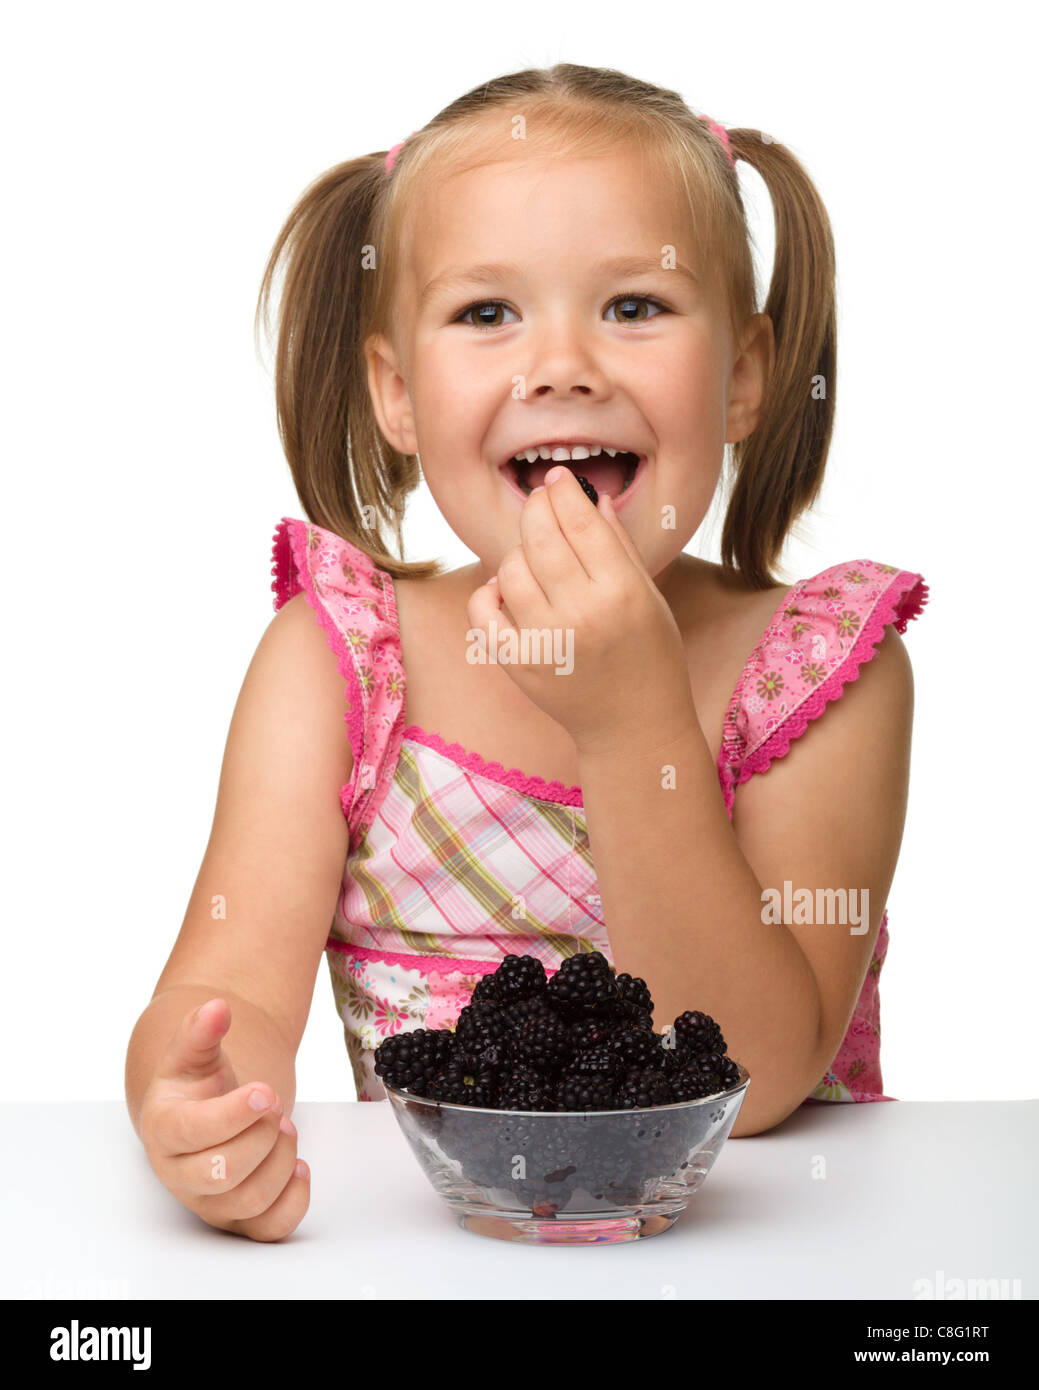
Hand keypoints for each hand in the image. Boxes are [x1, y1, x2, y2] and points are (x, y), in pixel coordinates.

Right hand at [137, 998, 307, 1241]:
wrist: (200, 1116)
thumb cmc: (196, 1086)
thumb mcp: (194, 1052)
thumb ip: (201, 1029)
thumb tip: (217, 1007)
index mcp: (164, 1129)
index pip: (193, 1133)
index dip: (234, 1114)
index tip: (266, 1091)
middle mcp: (181, 1173)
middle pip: (221, 1173)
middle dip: (260, 1137)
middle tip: (276, 1107)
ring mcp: (210, 1201)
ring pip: (248, 1201)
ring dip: (280, 1161)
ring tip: (286, 1127)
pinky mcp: (239, 1219)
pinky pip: (269, 1230)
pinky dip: (294, 1203)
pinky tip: (299, 1167)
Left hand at [467, 467, 696, 755]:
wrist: (634, 725)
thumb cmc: (650, 655)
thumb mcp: (648, 596)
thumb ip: (618, 545)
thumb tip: (591, 497)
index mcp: (621, 591)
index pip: (581, 521)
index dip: (564, 491)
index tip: (558, 478)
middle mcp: (582, 614)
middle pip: (540, 537)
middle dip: (536, 508)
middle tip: (541, 503)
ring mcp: (546, 641)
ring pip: (511, 568)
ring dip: (519, 552)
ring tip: (536, 557)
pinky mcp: (519, 664)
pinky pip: (482, 611)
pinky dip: (489, 592)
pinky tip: (506, 589)